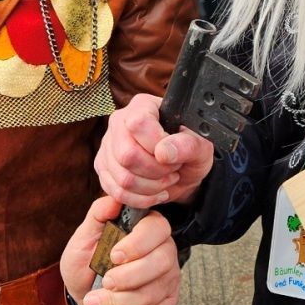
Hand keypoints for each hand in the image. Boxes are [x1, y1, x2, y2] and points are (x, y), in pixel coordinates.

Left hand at [59, 196, 181, 304]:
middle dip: (130, 277)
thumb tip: (114, 199)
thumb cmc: (87, 262)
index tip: (113, 256)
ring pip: (155, 292)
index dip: (138, 244)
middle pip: (162, 262)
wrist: (85, 293)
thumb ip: (99, 214)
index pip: (157, 229)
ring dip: (121, 301)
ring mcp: (169, 279)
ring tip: (97, 301)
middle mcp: (165, 251)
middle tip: (105, 282)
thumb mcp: (84, 236)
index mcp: (148, 228)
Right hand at [95, 93, 213, 209]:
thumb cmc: (190, 153)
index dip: (156, 144)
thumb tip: (163, 152)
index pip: (138, 123)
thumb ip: (188, 145)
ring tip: (165, 179)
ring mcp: (108, 146)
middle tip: (172, 170)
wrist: (182, 173)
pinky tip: (154, 192)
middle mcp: (119, 122)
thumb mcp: (201, 147)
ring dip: (151, 187)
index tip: (173, 154)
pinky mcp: (103, 168)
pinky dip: (140, 198)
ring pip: (122, 178)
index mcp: (143, 106)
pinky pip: (116, 192)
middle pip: (126, 155)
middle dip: (156, 171)